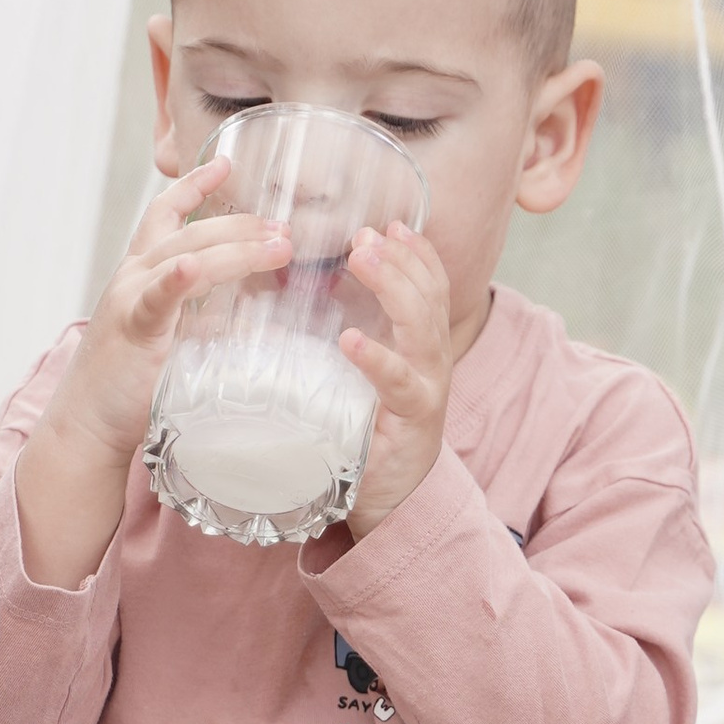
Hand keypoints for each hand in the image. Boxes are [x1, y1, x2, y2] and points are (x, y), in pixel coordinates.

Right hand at [13, 165, 289, 589]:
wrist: (88, 425)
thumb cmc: (132, 386)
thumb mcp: (173, 339)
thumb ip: (205, 320)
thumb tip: (262, 316)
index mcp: (142, 274)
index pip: (167, 214)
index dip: (194, 185)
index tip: (225, 163)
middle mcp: (133, 275)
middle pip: (192, 231)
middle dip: (241, 224)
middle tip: (286, 230)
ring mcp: (130, 298)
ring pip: (187, 255)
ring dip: (235, 247)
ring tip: (277, 246)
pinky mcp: (132, 328)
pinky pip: (158, 297)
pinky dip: (178, 278)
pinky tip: (198, 266)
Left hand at [341, 219, 455, 537]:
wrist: (387, 499)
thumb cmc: (364, 431)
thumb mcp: (356, 374)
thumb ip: (341, 334)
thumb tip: (292, 290)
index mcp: (420, 345)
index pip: (431, 286)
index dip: (416, 252)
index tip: (391, 223)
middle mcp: (432, 361)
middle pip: (430, 297)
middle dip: (402, 260)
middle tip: (367, 234)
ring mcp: (426, 389)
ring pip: (423, 328)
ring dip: (395, 288)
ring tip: (363, 260)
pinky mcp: (412, 421)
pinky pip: (400, 384)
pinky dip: (377, 359)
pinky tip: (351, 339)